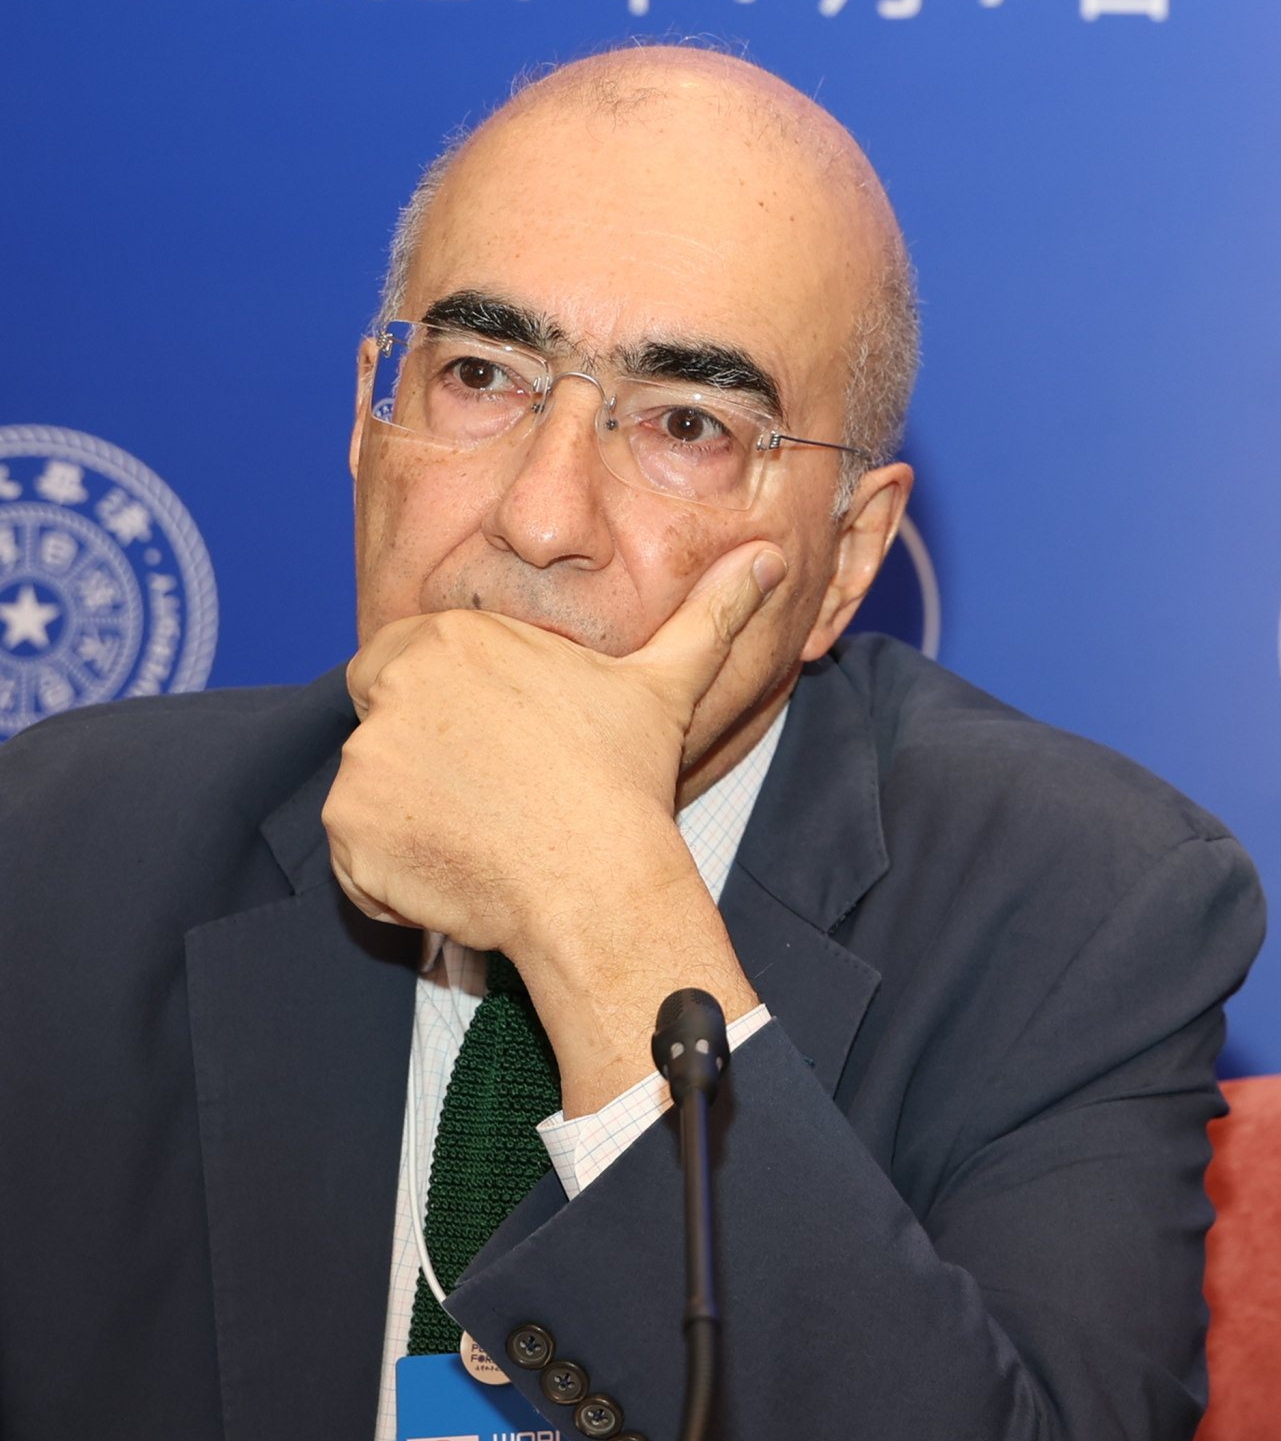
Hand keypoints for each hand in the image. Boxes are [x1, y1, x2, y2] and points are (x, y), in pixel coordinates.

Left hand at [326, 540, 780, 1108]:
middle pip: (384, 720)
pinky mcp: (349, 832)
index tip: (499, 743)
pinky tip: (462, 874)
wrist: (598, 883)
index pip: (407, 659)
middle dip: (426, 755)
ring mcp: (363, 762)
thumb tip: (770, 558)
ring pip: (375, 788)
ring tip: (488, 837)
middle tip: (496, 793)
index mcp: (452, 639)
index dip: (451, 705)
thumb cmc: (626, 780)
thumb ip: (708, 613)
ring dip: (414, 815)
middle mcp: (393, 688)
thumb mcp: (665, 686)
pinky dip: (395, 871)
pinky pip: (356, 854)